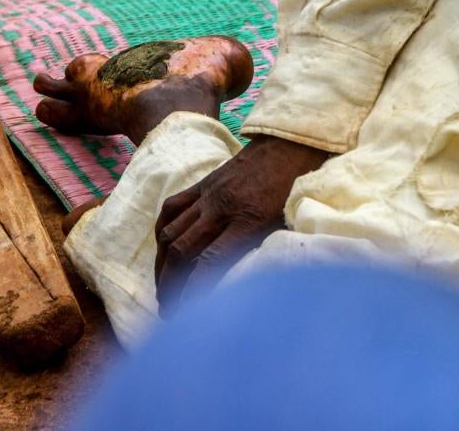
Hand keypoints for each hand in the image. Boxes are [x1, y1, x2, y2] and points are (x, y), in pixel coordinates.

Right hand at [154, 135, 329, 313]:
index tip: (185, 314)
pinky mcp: (202, 184)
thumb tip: (246, 286)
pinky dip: (162, 232)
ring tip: (162, 288)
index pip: (210, 262)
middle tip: (168, 311)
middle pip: (181, 250)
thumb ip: (265, 251)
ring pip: (170, 231)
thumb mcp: (288, 224)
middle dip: (170, 285)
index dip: (193, 291)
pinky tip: (161, 251)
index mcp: (249, 220)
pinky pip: (171, 208)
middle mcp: (222, 207)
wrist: (291, 144)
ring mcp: (208, 194)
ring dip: (162, 265)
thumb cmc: (297, 189)